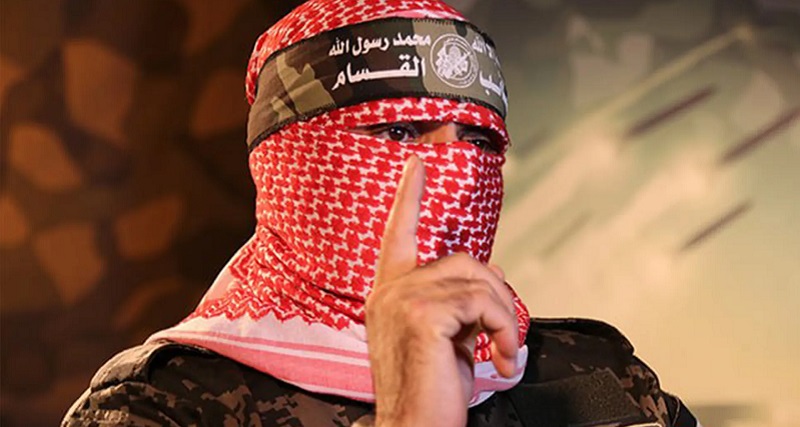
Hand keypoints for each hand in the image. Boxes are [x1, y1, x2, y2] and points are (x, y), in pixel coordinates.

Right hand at [366, 156, 518, 426]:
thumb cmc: (431, 391)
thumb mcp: (446, 339)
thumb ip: (457, 303)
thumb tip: (493, 274)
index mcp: (390, 292)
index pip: (398, 234)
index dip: (410, 197)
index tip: (417, 165)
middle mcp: (391, 289)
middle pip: (462, 260)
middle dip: (496, 295)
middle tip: (504, 338)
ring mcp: (403, 298)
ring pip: (477, 279)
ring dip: (504, 317)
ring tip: (504, 352)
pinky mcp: (422, 313)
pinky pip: (483, 302)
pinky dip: (504, 329)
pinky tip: (501, 359)